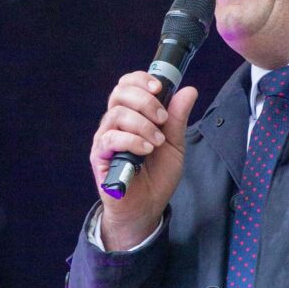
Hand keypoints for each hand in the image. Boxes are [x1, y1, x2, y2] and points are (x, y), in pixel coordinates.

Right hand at [90, 71, 197, 250]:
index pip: (127, 85)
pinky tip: (147, 150)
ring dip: (143, 124)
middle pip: (120, 93)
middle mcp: (115, 123)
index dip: (141, 80)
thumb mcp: (174, 144)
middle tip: (162, 119)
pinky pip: (111, 138)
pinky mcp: (99, 156)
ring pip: (117, 114)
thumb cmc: (157, 176)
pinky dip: (132, 140)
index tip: (159, 88)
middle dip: (145, 101)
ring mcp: (105, 138)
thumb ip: (177, 118)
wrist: (147, 207)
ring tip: (158, 142)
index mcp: (132, 115)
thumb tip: (188, 90)